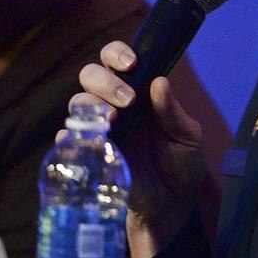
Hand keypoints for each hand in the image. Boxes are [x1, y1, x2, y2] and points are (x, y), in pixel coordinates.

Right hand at [76, 40, 207, 257]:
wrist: (173, 204)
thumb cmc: (182, 164)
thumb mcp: (187, 137)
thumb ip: (173, 112)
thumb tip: (159, 82)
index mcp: (138, 91)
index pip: (117, 60)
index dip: (117, 53)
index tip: (132, 63)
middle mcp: (114, 104)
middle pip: (91, 76)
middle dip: (105, 82)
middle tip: (128, 100)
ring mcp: (100, 128)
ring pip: (78, 102)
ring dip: (92, 105)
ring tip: (114, 120)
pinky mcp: (90, 154)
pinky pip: (69, 139)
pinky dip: (71, 135)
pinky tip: (86, 138)